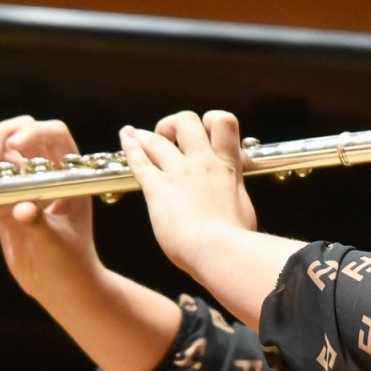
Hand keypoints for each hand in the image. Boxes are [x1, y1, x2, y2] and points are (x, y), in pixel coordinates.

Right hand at [0, 115, 101, 299]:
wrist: (59, 288)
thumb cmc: (70, 264)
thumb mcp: (57, 244)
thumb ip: (40, 223)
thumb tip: (22, 207)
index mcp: (70, 174)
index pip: (55, 135)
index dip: (34, 132)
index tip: (16, 147)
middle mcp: (45, 172)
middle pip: (22, 132)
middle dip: (1, 136)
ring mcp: (22, 183)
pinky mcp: (1, 198)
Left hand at [119, 109, 258, 275]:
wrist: (220, 249)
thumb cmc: (236, 238)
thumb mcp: (245, 209)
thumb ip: (235, 194)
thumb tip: (235, 194)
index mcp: (227, 166)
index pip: (224, 124)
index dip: (211, 122)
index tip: (204, 132)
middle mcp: (203, 162)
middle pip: (187, 121)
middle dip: (175, 124)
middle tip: (170, 136)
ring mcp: (179, 173)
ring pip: (157, 139)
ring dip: (146, 135)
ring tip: (138, 135)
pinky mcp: (158, 187)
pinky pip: (139, 160)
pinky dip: (129, 146)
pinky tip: (125, 137)